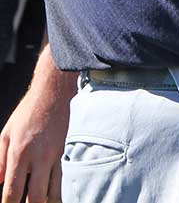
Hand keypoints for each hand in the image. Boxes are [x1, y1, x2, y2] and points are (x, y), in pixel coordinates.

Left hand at [0, 44, 73, 202]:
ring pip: (55, 191)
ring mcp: (56, 155)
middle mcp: (40, 157)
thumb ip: (0, 161)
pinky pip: (64, 179)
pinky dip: (59, 190)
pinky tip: (55, 195)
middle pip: (37, 198)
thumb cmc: (28, 111)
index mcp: (20, 153)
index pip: (13, 192)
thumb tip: (0, 183)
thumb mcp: (6, 134)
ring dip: (47, 201)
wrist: (55, 91)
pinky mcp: (67, 151)